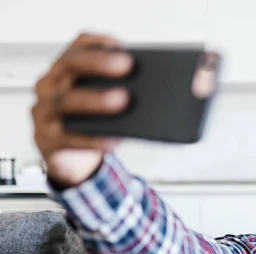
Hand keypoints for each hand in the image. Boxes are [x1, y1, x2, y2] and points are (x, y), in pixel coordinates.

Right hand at [31, 33, 132, 187]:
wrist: (70, 159)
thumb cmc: (89, 123)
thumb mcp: (101, 101)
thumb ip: (120, 89)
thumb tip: (160, 89)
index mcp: (65, 70)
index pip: (78, 47)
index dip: (99, 43)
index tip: (122, 45)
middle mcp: (51, 85)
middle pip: (71, 66)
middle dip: (99, 63)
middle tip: (126, 66)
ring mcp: (45, 112)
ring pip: (66, 101)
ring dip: (96, 100)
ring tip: (122, 100)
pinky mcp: (48, 139)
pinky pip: (70, 138)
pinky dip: (94, 139)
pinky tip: (115, 139)